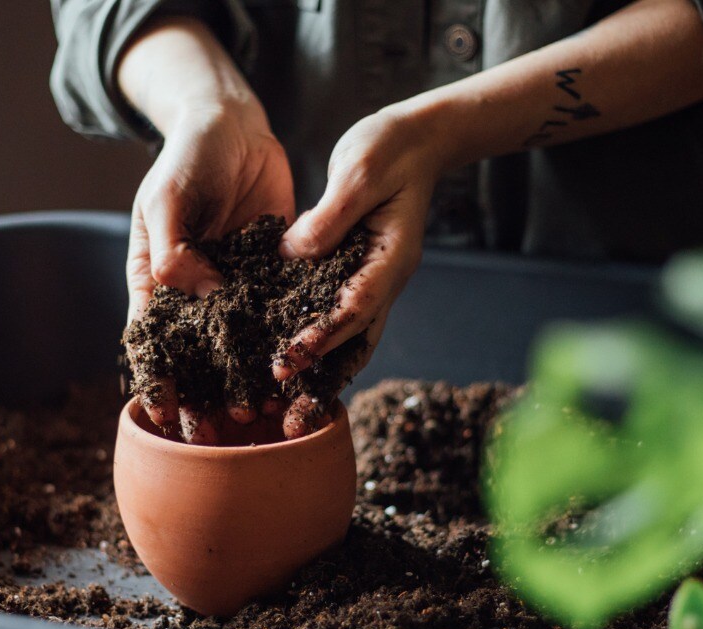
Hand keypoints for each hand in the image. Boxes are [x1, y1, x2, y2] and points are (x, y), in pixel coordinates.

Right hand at [125, 101, 294, 442]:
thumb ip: (173, 246)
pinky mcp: (271, 274)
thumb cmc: (187, 157)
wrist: (234, 125)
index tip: (165, 416)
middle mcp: (195, 290)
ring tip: (260, 417)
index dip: (157, 380)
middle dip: (205, 396)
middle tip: (219, 434)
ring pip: (239, 345)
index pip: (152, 341)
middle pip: (196, 356)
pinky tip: (300, 374)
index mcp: (156, 278)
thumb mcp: (168, 197)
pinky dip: (284, 345)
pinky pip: (278, 315)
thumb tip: (193, 293)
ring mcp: (234, 285)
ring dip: (246, 381)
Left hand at [272, 105, 447, 437]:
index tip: (286, 362)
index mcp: (390, 257)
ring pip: (349, 340)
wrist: (417, 139)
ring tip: (285, 410)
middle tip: (285, 415)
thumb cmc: (389, 148)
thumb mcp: (358, 171)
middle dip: (320, 378)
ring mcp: (373, 280)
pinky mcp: (356, 273)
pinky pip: (338, 319)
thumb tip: (294, 254)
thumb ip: (329, 215)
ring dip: (321, 375)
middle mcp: (385, 279)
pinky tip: (288, 367)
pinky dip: (318, 346)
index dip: (320, 337)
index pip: (354, 308)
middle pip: (354, 341)